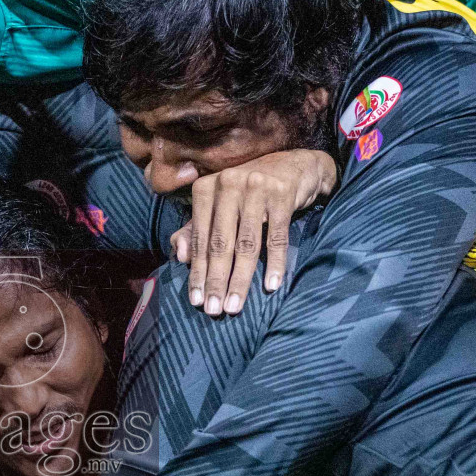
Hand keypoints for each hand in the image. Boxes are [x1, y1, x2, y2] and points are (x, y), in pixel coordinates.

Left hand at [172, 149, 336, 315]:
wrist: (295, 165)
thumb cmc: (249, 192)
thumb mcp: (219, 206)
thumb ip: (196, 230)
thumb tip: (180, 257)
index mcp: (206, 189)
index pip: (200, 239)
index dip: (197, 272)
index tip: (196, 301)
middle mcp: (228, 185)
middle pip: (221, 244)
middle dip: (216, 281)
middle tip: (213, 310)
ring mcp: (256, 188)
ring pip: (247, 244)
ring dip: (240, 280)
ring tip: (234, 306)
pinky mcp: (282, 194)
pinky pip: (277, 238)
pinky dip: (275, 264)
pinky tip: (271, 287)